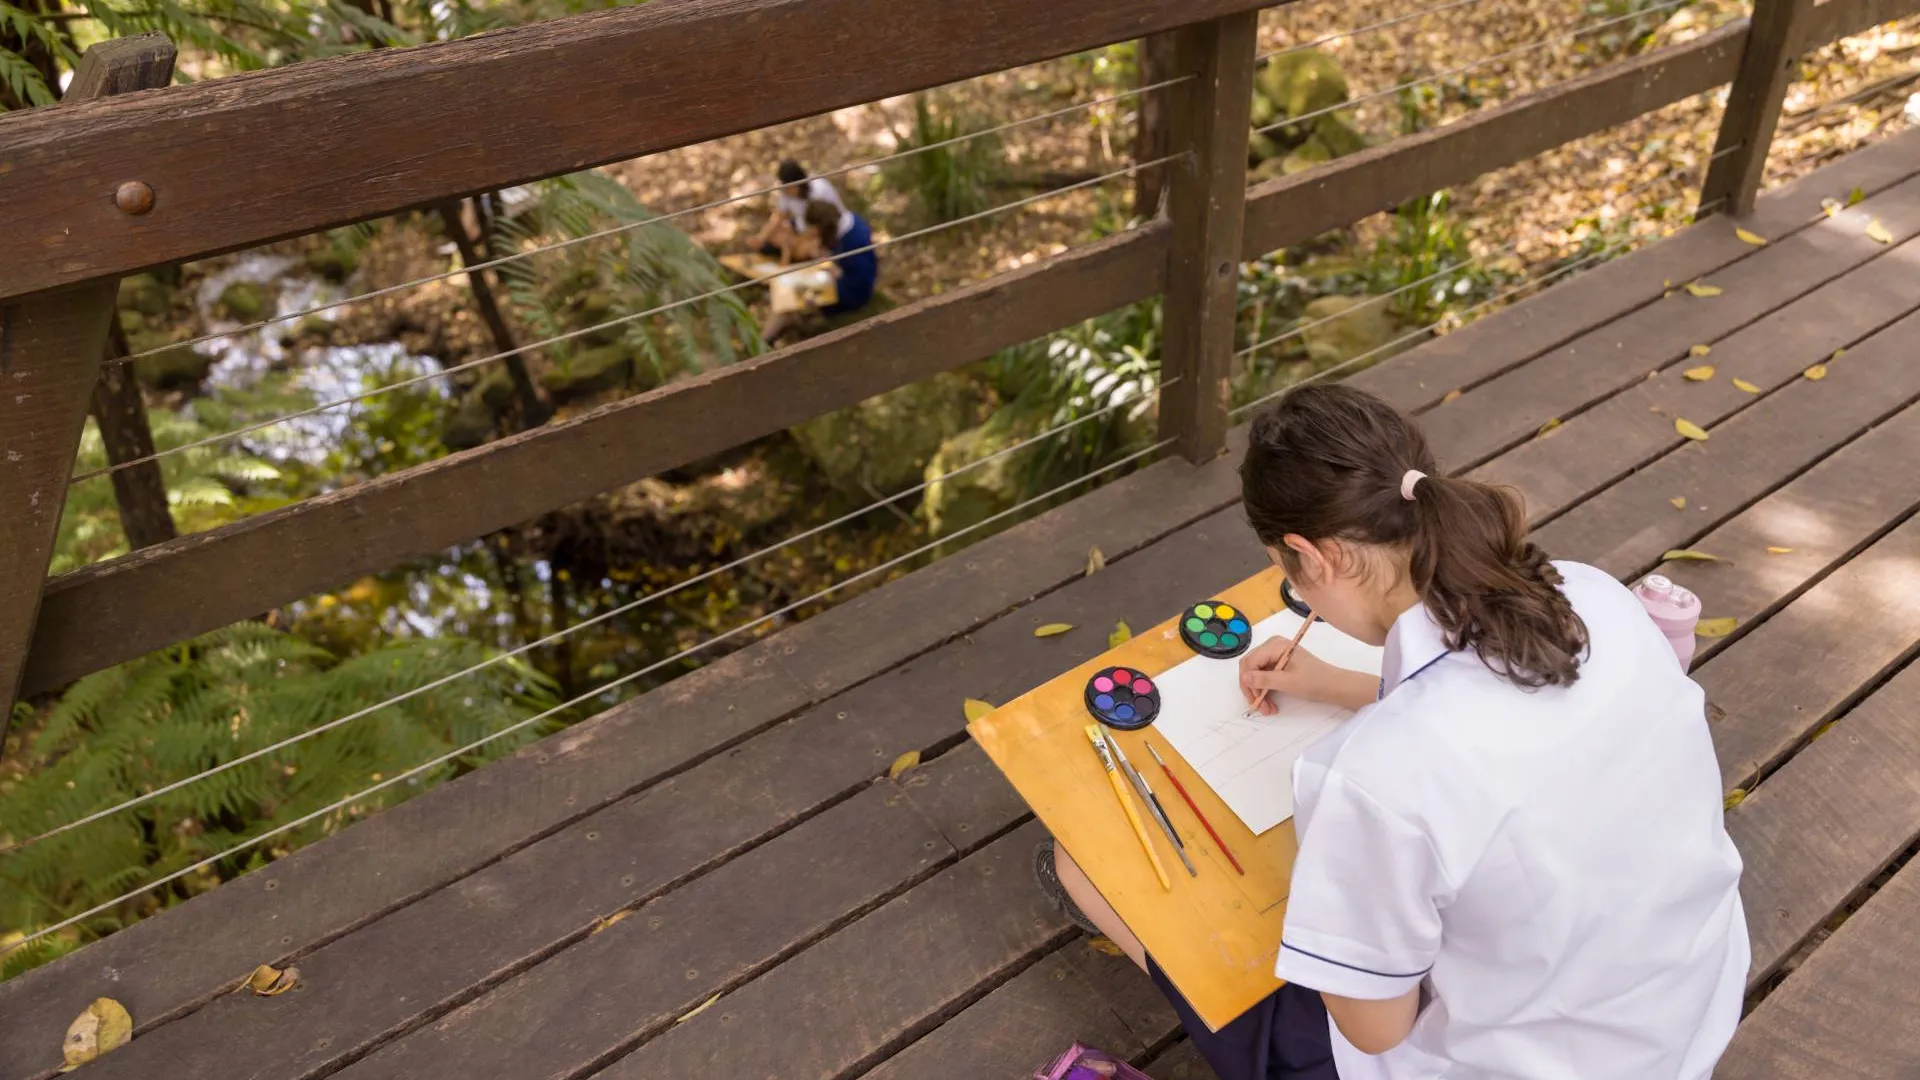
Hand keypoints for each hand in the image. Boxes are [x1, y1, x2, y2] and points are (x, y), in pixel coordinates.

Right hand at [1239, 639, 1378, 713]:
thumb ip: (1264, 679)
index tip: (1255, 700)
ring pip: (1256, 675)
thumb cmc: (1314, 681)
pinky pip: (1264, 676)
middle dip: (1253, 689)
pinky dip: (1265, 690)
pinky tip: (1270, 703)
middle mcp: (1272, 646)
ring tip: (1268, 709)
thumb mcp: (1287, 682)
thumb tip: (1244, 678)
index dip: (1248, 683)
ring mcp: (1275, 655)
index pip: (1249, 663)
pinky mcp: (1278, 664)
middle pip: (1250, 668)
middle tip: (1260, 707)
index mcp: (1274, 645)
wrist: (1334, 686)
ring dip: (1259, 693)